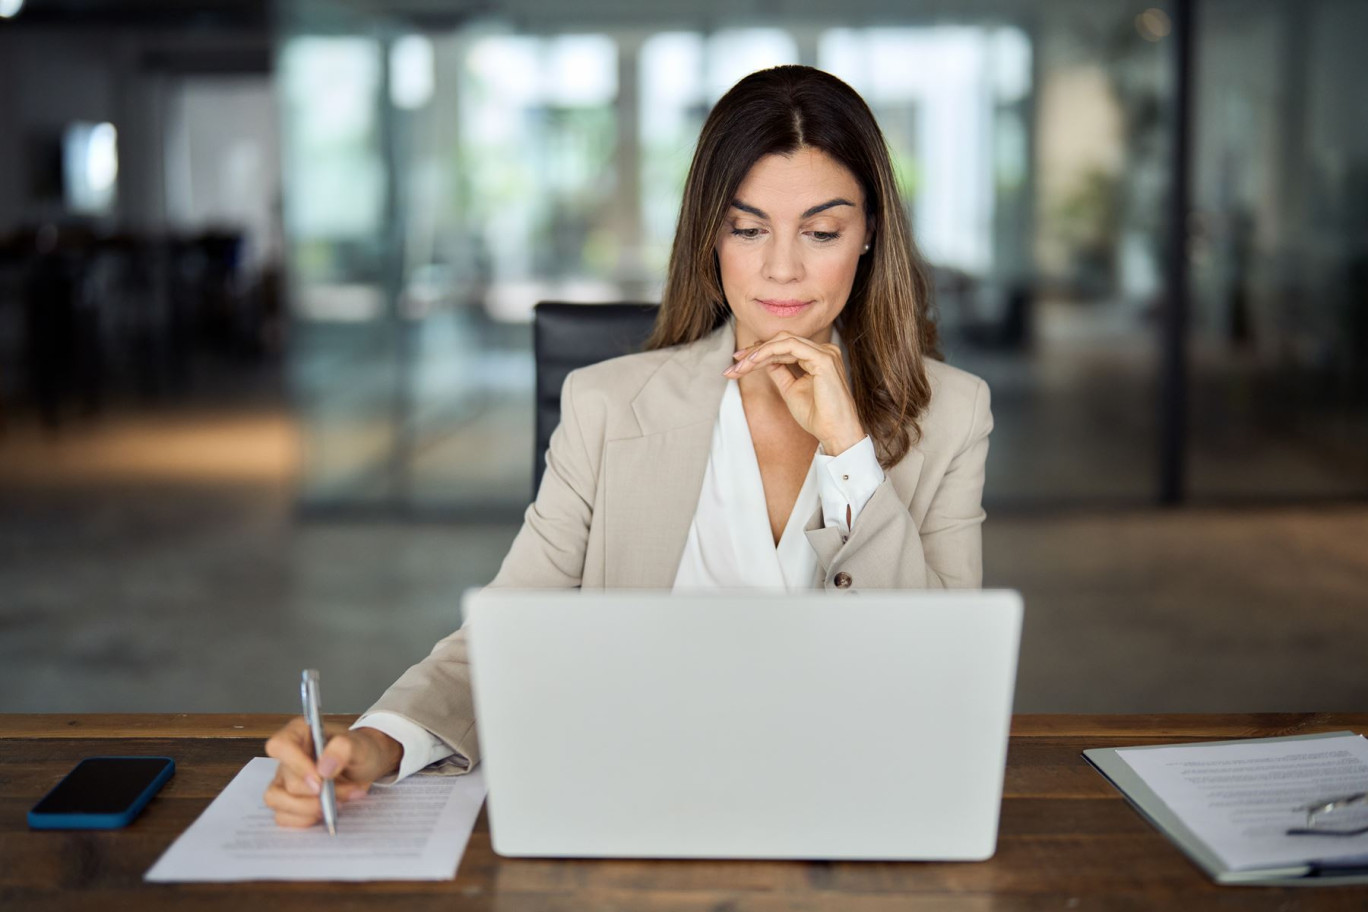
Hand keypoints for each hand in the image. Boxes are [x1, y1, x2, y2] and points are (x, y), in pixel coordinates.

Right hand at [263, 717, 401, 827]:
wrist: (365, 768)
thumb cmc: (359, 751)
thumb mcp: (360, 745)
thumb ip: (343, 749)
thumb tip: (323, 768)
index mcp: (299, 733)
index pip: (280, 745)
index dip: (296, 764)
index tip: (320, 778)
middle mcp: (287, 757)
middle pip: (286, 781)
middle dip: (318, 793)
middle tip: (344, 791)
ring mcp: (284, 781)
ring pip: (276, 801)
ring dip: (309, 808)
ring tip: (338, 804)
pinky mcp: (287, 801)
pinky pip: (283, 817)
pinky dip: (306, 819)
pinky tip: (326, 812)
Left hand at [723, 331, 866, 454]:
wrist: (835, 433)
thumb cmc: (817, 417)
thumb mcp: (791, 390)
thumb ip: (780, 372)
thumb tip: (764, 361)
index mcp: (818, 358)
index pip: (785, 348)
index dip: (760, 353)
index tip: (739, 363)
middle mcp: (824, 351)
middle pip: (782, 341)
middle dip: (755, 351)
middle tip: (734, 363)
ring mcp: (825, 352)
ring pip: (783, 342)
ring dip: (758, 352)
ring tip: (740, 365)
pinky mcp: (823, 358)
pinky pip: (789, 347)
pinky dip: (768, 351)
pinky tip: (753, 361)